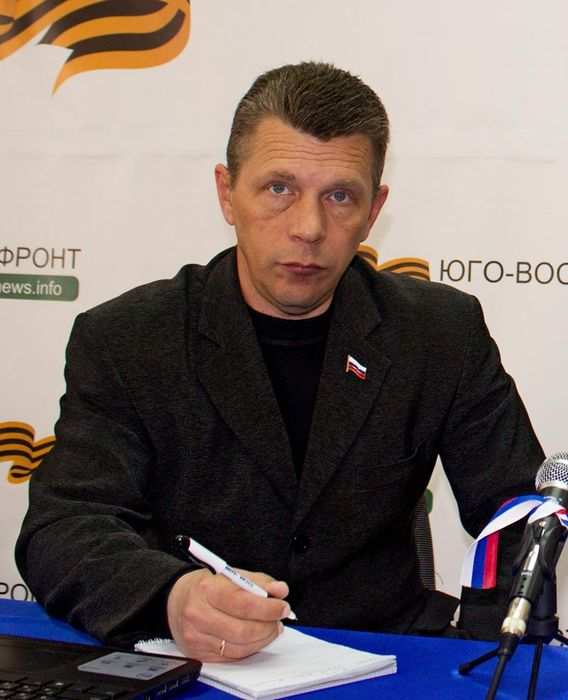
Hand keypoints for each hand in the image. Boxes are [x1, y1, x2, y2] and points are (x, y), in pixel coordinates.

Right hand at [166, 568, 290, 661]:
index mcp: (208, 590)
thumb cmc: (208, 586)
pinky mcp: (197, 653)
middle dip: (268, 627)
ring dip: (262, 639)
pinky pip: (231, 656)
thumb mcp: (232, 575)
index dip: (268, 608)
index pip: (244, 604)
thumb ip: (259, 582)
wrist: (177, 599)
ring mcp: (196, 637)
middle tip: (278, 620)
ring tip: (270, 628)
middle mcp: (198, 614)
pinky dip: (249, 648)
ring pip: (239, 646)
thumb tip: (281, 590)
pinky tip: (255, 638)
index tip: (283, 607)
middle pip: (243, 630)